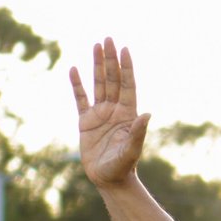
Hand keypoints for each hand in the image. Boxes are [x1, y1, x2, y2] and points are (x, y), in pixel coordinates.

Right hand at [70, 38, 149, 187]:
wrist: (109, 180)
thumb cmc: (123, 167)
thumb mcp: (131, 150)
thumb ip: (138, 132)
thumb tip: (147, 113)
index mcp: (127, 115)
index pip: (127, 86)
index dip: (126, 68)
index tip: (124, 49)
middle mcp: (114, 111)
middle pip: (112, 80)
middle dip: (110, 60)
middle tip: (108, 39)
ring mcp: (100, 115)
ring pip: (98, 84)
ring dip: (96, 65)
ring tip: (96, 45)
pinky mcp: (86, 122)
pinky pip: (80, 99)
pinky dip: (77, 85)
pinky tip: (74, 70)